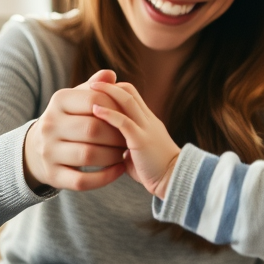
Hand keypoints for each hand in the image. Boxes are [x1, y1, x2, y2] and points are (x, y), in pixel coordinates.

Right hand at [23, 70, 126, 192]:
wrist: (36, 149)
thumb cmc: (67, 119)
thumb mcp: (75, 100)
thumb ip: (94, 87)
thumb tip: (111, 75)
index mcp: (58, 101)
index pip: (94, 100)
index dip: (116, 109)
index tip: (128, 117)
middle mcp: (49, 125)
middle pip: (93, 129)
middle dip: (117, 135)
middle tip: (129, 139)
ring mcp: (48, 152)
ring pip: (89, 156)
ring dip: (113, 156)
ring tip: (124, 153)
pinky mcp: (52, 176)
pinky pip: (82, 181)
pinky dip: (105, 177)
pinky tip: (118, 170)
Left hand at [89, 80, 179, 199]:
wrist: (175, 180)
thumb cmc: (156, 171)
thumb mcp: (141, 152)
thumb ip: (128, 146)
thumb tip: (114, 150)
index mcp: (149, 122)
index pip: (133, 95)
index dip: (116, 89)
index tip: (98, 91)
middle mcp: (148, 120)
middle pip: (129, 92)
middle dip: (109, 85)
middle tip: (91, 84)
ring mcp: (146, 129)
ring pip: (127, 101)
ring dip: (107, 93)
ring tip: (89, 90)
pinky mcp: (141, 141)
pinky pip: (123, 122)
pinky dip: (108, 114)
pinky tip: (95, 111)